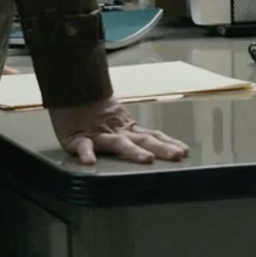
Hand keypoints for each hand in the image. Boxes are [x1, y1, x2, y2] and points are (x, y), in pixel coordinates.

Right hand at [48, 98, 189, 165]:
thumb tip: (158, 147)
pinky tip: (90, 162)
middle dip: (162, 148)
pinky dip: (86, 154)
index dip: (169, 143)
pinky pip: (83, 147)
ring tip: (147, 160)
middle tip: (177, 156)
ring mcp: (99, 136)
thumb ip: (134, 136)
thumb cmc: (93, 114)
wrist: (70, 94)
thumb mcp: (117, 124)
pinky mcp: (78, 139)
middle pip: (143, 141)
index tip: (185, 151)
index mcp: (128, 131)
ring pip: (119, 144)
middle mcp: (118, 133)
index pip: (152, 137)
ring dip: (134, 152)